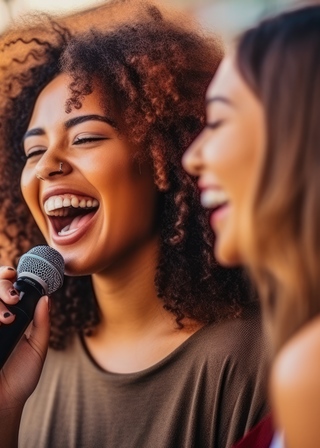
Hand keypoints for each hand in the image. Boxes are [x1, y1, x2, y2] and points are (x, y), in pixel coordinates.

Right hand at [0, 266, 49, 445]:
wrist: (4, 403)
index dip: (6, 277)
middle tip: (12, 299)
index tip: (14, 276)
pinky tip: (0, 321)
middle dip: (2, 285)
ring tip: (6, 316)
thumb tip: (47, 298)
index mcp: (8, 318)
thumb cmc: (20, 378)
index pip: (3, 288)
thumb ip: (42, 324)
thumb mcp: (37, 348)